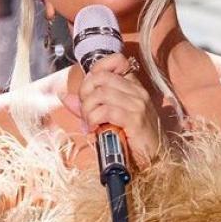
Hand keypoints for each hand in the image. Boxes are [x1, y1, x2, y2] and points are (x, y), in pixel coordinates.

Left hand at [58, 53, 165, 169]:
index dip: (95, 72)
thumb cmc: (133, 140)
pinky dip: (93, 119)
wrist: (155, 160)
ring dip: (87, 109)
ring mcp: (138, 104)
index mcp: (133, 87)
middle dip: (85, 93)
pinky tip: (94, 129)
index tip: (88, 92)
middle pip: (101, 77)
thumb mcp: (108, 119)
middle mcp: (137, 91)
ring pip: (100, 93)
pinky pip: (105, 110)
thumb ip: (88, 106)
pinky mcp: (136, 119)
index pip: (114, 61)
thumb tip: (65, 97)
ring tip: (89, 123)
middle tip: (85, 112)